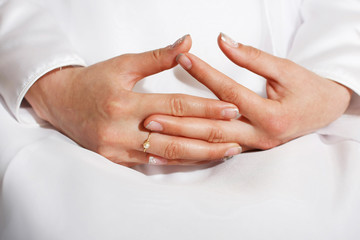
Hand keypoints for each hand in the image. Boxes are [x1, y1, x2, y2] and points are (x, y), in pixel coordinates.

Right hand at [25, 35, 241, 165]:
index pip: (175, 106)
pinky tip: (197, 161)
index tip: (232, 109)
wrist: (61, 103)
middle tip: (238, 138)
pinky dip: (177, 162)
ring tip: (225, 152)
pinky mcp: (115, 160)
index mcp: (125, 102)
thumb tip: (187, 42)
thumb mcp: (123, 64)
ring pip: (167, 156)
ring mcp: (117, 149)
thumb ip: (158, 57)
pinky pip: (152, 165)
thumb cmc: (93, 81)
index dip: (206, 108)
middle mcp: (121, 129)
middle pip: (176, 137)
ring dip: (199, 155)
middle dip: (210, 139)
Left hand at [144, 33, 351, 150]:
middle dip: (180, 123)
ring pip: (211, 145)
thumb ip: (253, 58)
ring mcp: (253, 147)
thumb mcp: (285, 69)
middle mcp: (260, 136)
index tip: (183, 59)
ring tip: (153, 136)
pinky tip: (170, 153)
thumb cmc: (308, 89)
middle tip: (150, 116)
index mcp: (271, 115)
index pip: (229, 93)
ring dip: (181, 141)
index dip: (205, 74)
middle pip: (213, 128)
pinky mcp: (248, 149)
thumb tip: (224, 41)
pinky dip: (193, 152)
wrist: (325, 111)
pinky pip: (216, 152)